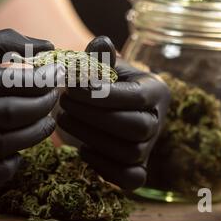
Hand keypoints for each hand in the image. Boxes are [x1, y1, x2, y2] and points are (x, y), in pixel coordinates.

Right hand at [0, 29, 62, 186]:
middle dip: (45, 105)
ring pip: (8, 143)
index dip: (45, 80)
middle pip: (17, 113)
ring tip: (48, 121)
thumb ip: (2, 42)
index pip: (16, 81)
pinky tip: (18, 155)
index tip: (58, 76)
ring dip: (37, 134)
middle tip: (55, 97)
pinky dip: (9, 168)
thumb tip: (48, 46)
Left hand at [57, 36, 170, 189]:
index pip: (137, 97)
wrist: (107, 105)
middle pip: (136, 128)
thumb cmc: (104, 82)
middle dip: (94, 117)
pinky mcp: (138, 169)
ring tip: (63, 119)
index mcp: (155, 91)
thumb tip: (101, 43)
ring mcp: (149, 148)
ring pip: (129, 152)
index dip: (103, 95)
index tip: (72, 88)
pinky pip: (129, 178)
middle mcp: (157, 121)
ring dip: (91, 137)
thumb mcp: (103, 66)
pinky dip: (104, 168)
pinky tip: (82, 150)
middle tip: (63, 103)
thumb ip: (100, 56)